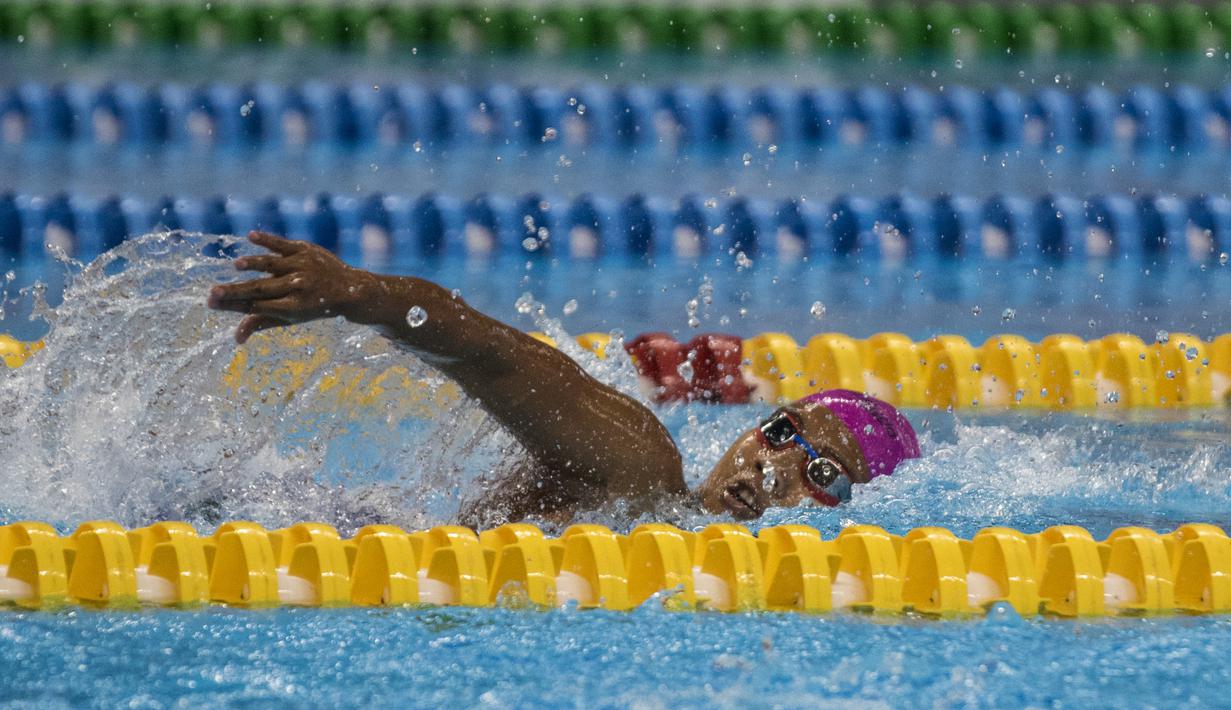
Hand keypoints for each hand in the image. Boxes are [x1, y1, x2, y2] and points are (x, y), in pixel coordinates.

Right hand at [207, 231, 370, 343]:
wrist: (350, 289)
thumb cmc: (313, 306)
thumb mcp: (291, 318)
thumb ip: (263, 322)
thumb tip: (236, 339)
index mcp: (293, 308)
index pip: (257, 306)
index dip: (234, 305)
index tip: (211, 302)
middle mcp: (298, 287)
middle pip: (261, 289)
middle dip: (236, 292)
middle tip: (212, 293)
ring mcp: (302, 267)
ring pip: (273, 265)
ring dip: (254, 264)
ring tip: (236, 266)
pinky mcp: (305, 250)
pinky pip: (283, 244)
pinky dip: (268, 240)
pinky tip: (250, 237)